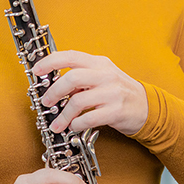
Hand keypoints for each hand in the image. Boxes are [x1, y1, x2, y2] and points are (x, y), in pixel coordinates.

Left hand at [30, 51, 147, 136]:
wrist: (147, 107)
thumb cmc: (119, 92)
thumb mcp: (102, 76)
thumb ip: (81, 76)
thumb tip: (51, 82)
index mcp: (99, 63)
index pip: (71, 56)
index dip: (50, 61)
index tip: (37, 70)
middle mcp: (106, 75)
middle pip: (72, 78)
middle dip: (53, 91)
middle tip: (45, 102)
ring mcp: (112, 93)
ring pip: (78, 101)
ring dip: (63, 115)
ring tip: (58, 124)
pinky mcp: (116, 111)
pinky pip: (89, 118)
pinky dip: (77, 124)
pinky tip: (74, 127)